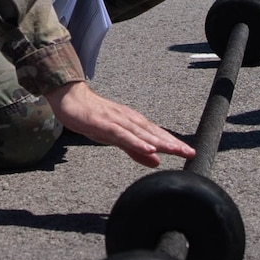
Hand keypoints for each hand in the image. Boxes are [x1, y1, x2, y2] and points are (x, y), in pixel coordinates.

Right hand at [43, 81, 192, 167]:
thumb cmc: (93, 117)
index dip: (174, 144)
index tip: (189, 153)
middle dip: (173, 143)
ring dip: (160, 142)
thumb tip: (156, 160)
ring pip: (142, 133)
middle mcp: (129, 120)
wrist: (70, 99)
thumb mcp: (116, 138)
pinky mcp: (105, 124)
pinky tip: (149, 148)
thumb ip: (136, 150)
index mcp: (133, 123)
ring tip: (175, 150)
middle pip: (154, 133)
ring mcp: (118, 121)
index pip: (157, 135)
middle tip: (189, 153)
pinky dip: (137, 142)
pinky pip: (123, 135)